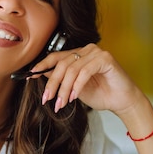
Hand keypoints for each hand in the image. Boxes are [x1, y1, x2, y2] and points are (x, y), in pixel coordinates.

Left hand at [30, 43, 145, 115]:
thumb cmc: (100, 94)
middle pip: (61, 64)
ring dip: (64, 89)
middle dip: (52, 84)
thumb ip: (60, 78)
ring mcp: (97, 53)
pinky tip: (74, 97)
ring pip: (71, 70)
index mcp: (78, 54)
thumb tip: (40, 73)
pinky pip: (85, 72)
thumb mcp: (73, 87)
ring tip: (61, 103)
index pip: (55, 57)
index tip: (30, 76)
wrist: (122, 102)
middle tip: (47, 99)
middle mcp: (86, 50)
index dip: (41, 66)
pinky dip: (77, 86)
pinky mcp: (106, 59)